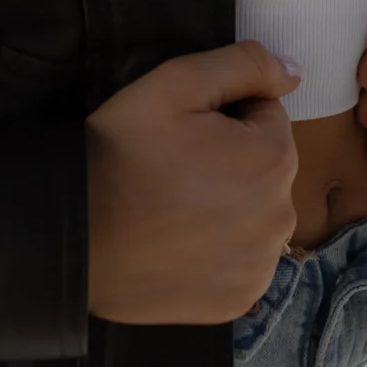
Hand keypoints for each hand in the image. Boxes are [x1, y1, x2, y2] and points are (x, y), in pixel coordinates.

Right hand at [86, 40, 299, 323]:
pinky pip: (240, 263)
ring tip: (173, 209)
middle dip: (232, 162)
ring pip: (255, 217)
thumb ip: (243, 65)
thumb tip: (293, 72)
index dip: (225, 117)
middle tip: (174, 169)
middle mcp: (281, 217)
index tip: (185, 133)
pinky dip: (218, 253)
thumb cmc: (122, 151)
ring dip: (229, 209)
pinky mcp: (236, 302)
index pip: (267, 118)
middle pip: (265, 170)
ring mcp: (260, 267)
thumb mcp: (174, 83)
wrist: (73, 234)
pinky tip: (178, 246)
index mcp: (273, 159)